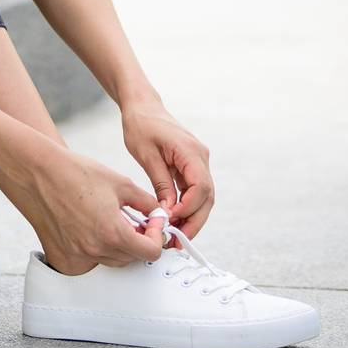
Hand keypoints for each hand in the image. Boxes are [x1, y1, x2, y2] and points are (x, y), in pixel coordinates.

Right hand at [16, 144, 173, 273]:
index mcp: (113, 233)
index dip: (157, 235)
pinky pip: (90, 264)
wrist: (40, 174)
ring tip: (112, 222)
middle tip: (135, 221)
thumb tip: (157, 214)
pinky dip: (96, 252)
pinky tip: (91, 231)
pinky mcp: (64, 260)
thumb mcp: (120, 183)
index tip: (152, 223)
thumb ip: (146, 202)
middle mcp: (95, 250)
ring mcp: (78, 258)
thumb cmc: (76, 174)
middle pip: (133, 258)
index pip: (151, 252)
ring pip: (112, 262)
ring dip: (119, 247)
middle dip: (139, 240)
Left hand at [121, 99, 214, 241]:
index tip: (172, 220)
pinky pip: (195, 191)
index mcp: (190, 151)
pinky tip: (174, 220)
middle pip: (207, 196)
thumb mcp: (146, 154)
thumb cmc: (141, 125)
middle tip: (177, 240)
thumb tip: (169, 211)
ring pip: (204, 197)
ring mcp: (198, 161)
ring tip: (175, 235)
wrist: (143, 107)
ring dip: (192, 217)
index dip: (189, 208)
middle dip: (194, 221)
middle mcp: (200, 156)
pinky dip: (187, 207)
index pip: (201, 187)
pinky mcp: (192, 166)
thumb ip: (161, 183)